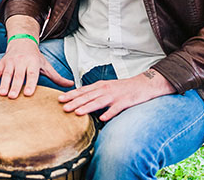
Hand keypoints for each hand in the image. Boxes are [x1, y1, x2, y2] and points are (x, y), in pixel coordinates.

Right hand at [0, 37, 72, 97]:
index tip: (28, 94)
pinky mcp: (2, 63)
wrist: (21, 41)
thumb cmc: (35, 57)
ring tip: (2, 94)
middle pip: (18, 75)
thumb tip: (72, 85)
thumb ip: (57, 77)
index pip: (32, 74)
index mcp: (33, 63)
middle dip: (15, 86)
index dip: (30, 83)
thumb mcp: (46, 65)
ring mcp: (10, 62)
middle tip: (12, 97)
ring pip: (6, 74)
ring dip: (3, 84)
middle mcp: (21, 62)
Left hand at [58, 69, 174, 120]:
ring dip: (87, 107)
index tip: (59, 98)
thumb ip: (95, 92)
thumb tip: (81, 99)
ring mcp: (115, 96)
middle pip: (88, 96)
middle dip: (74, 102)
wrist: (143, 84)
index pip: (82, 90)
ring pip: (99, 102)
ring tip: (77, 112)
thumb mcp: (107, 87)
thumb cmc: (123, 88)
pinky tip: (102, 119)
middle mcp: (106, 90)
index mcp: (100, 86)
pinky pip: (116, 109)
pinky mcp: (125, 102)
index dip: (71, 94)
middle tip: (63, 107)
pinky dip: (109, 113)